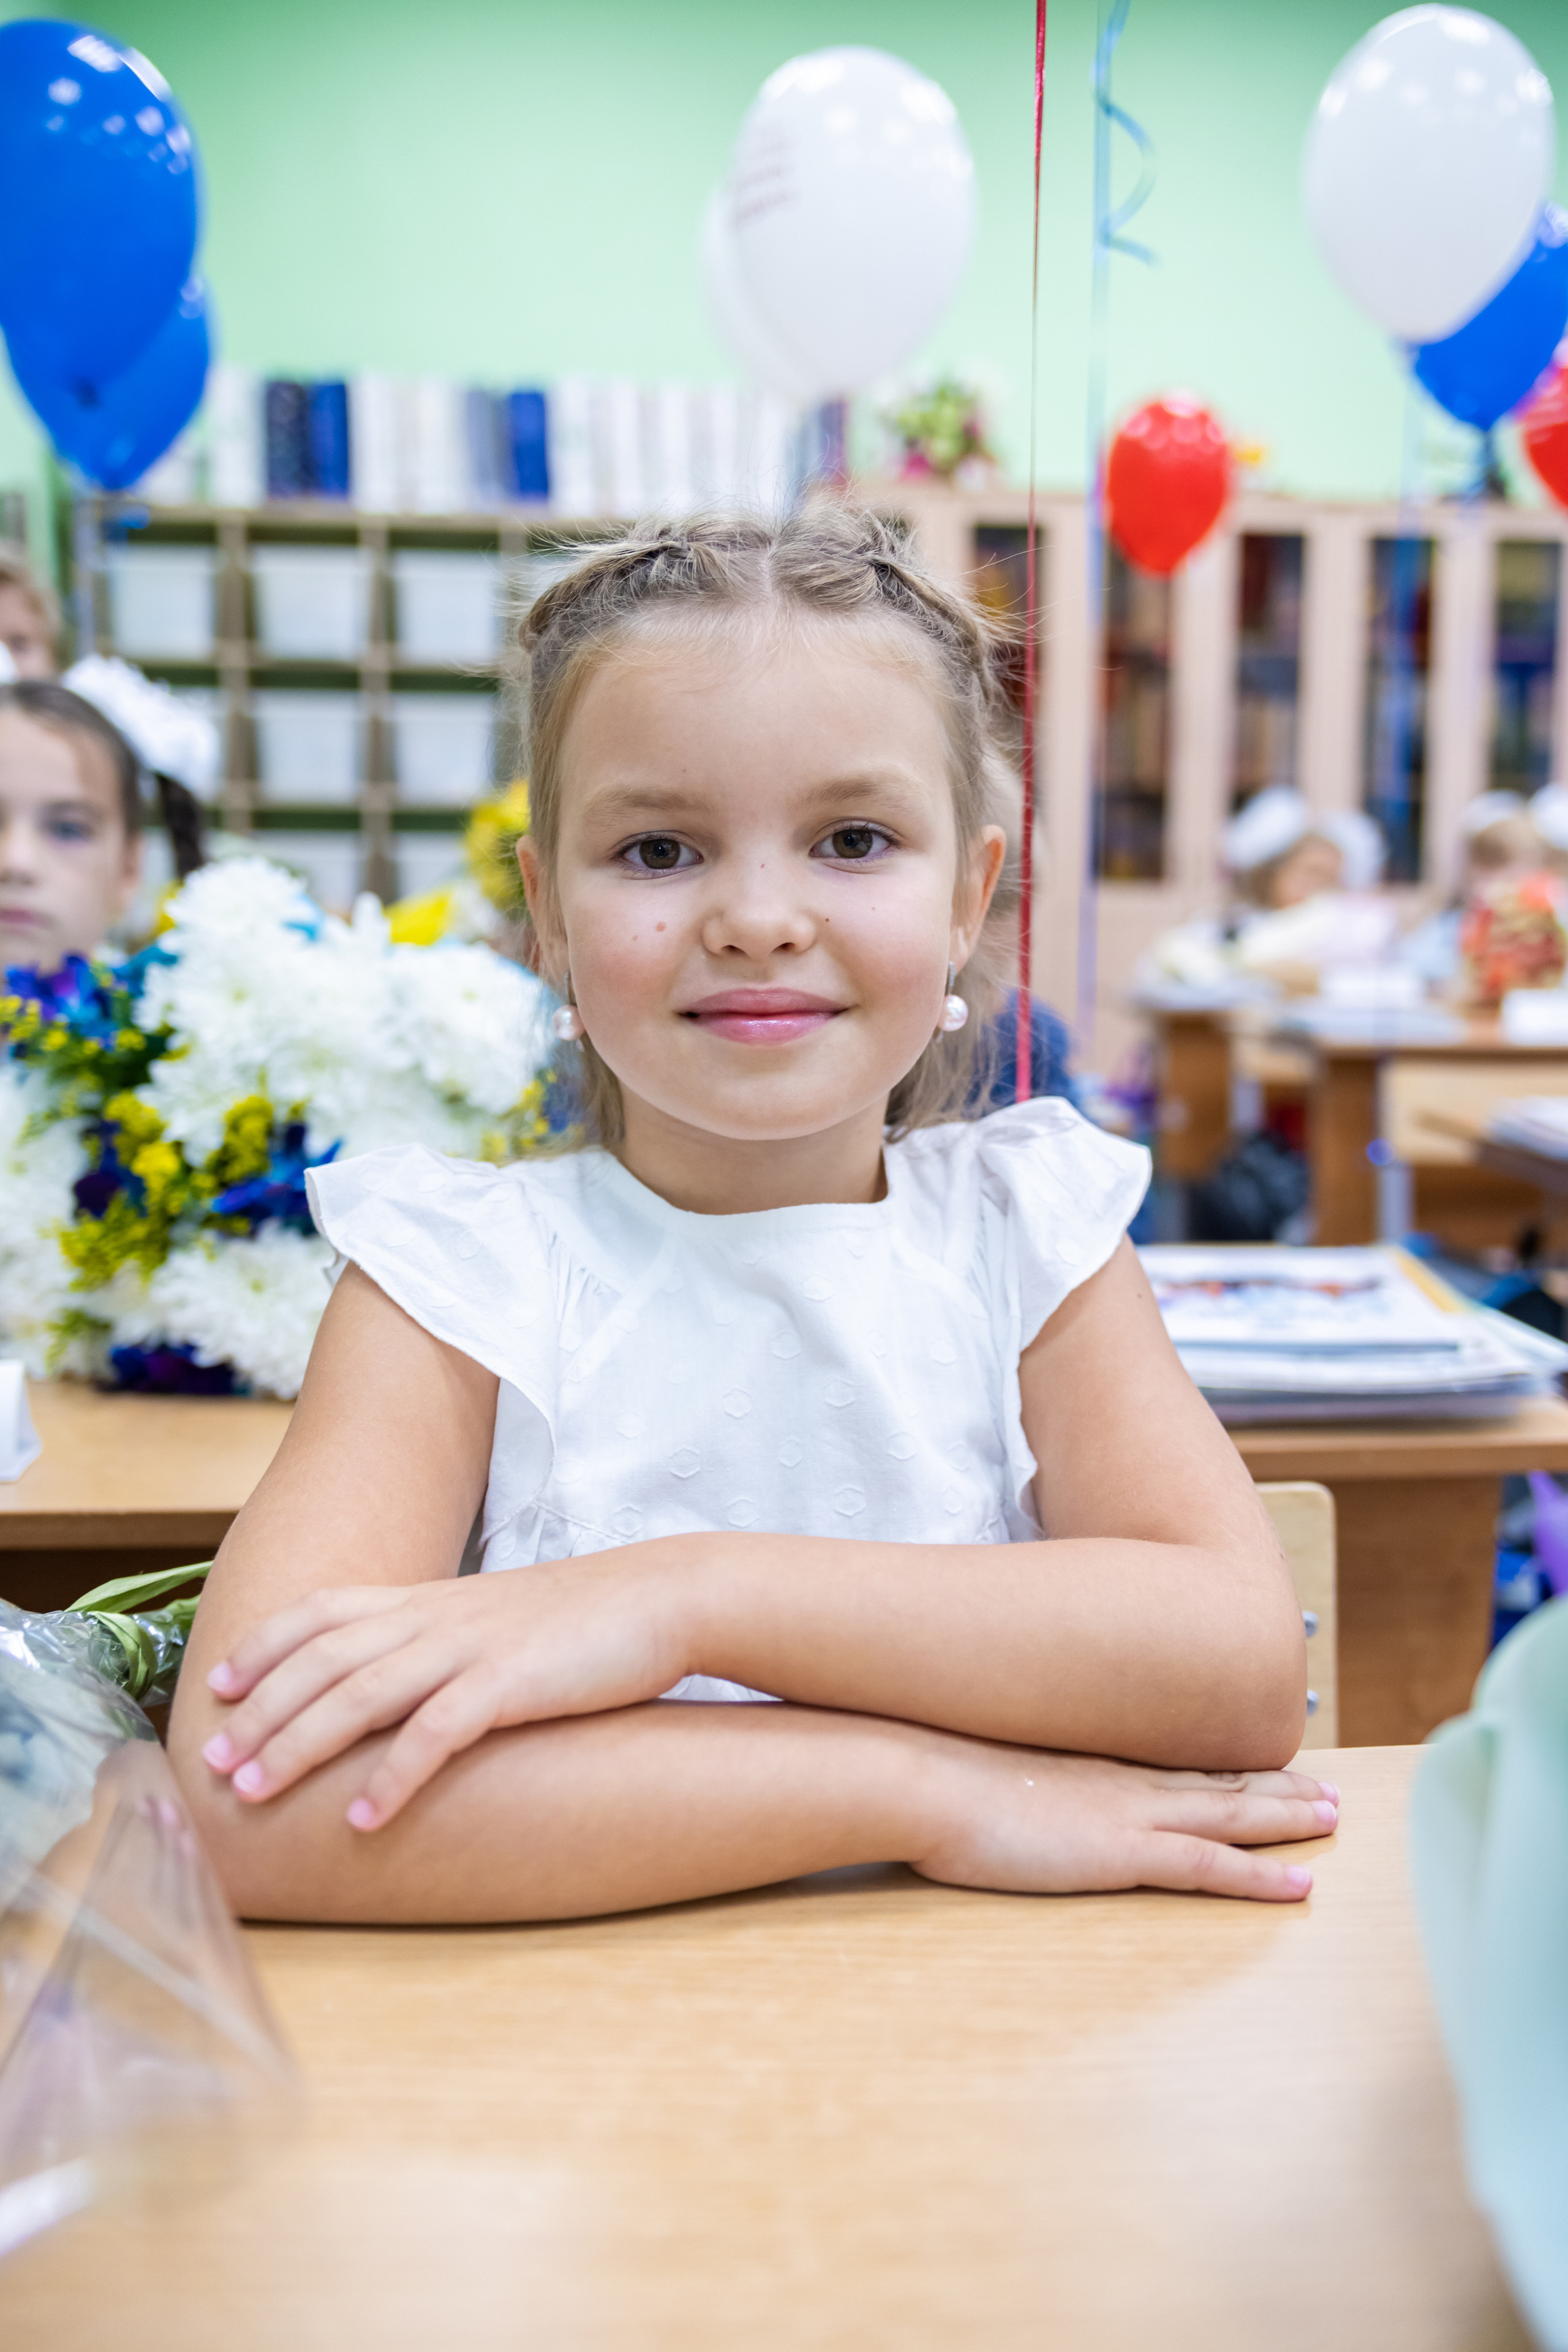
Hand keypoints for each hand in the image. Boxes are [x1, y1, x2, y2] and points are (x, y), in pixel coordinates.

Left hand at [199, 1556, 689, 1829]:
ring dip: (298, 1744)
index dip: (266, 1645)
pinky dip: (394, 1776)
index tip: (219, 1683)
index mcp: (432, 1600)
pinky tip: (364, 1818)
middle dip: (260, 1711)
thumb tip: (405, 1683)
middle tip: (212, 1762)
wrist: (663, 1597)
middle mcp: (437, 1617)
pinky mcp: (510, 1683)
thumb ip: (445, 1640)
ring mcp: (470, 1647)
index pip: (324, 1611)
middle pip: (323, 1659)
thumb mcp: (498, 1618)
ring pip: (360, 1693)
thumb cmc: (585, 1619)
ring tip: (255, 1792)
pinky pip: (437, 1732)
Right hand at [912, 1745, 1338, 1901]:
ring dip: (1288, 1819)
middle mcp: (1123, 1783)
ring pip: (1231, 1815)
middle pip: (1219, 1782)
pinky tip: (1299, 1884)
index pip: (1177, 1765)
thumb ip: (1005, 1782)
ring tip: (1335, 1819)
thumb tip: (993, 1788)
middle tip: (1329, 1790)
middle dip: (1279, 1787)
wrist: (918, 1775)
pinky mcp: (1122, 1854)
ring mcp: (1128, 1815)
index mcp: (1091, 1766)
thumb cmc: (931, 1774)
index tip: (1270, 1763)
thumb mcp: (979, 1773)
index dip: (1230, 1765)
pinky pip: (1210, 1867)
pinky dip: (1260, 1875)